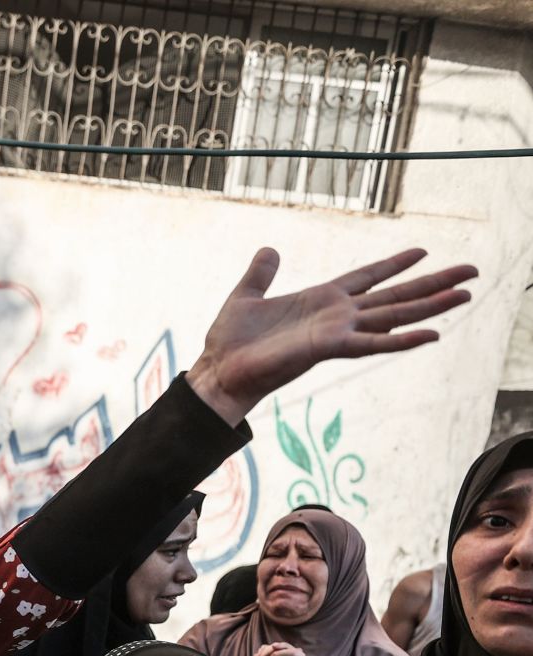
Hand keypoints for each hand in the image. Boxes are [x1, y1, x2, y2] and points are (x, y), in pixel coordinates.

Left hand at [188, 248, 475, 424]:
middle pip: (394, 295)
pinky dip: (402, 339)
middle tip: (471, 271)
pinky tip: (433, 333)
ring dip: (431, 306)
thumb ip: (260, 273)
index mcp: (320, 300)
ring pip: (394, 315)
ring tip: (466, 294)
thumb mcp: (246, 295)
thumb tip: (269, 249)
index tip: (423, 251)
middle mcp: (336, 316)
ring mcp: (337, 332)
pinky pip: (373, 343)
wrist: (218, 371)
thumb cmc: (231, 341)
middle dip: (432, 283)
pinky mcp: (330, 348)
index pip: (366, 277)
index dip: (393, 264)